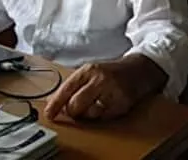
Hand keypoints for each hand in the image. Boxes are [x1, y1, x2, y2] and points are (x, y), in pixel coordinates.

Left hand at [44, 55, 167, 120]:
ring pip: (89, 114)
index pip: (66, 89)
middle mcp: (99, 79)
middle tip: (76, 110)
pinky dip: (102, 116)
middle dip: (72, 112)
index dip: (55, 104)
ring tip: (95, 104)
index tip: (48, 114)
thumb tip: (56, 104)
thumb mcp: (90, 72)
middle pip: (75, 104)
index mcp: (87, 70)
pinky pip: (104, 118)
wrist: (139, 69)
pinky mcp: (122, 103)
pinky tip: (106, 106)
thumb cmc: (110, 72)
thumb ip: (74, 86)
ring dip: (88, 114)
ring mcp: (112, 91)